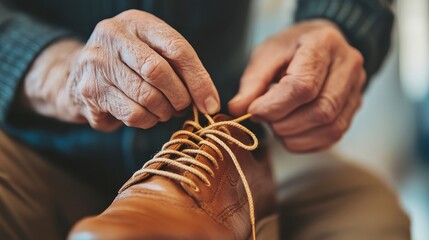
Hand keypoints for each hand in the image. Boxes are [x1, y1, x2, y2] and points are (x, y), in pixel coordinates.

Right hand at [23, 10, 219, 130]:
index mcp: (138, 22)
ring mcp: (98, 62)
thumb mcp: (155, 53)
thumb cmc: (132, 63)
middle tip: (182, 107)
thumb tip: (209, 103)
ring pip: (146, 97)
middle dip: (179, 97)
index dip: (198, 80)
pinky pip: (133, 114)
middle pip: (159, 72)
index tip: (210, 104)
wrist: (83, 72)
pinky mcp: (91, 90)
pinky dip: (147, 121)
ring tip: (164, 111)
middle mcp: (114, 36)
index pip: (176, 48)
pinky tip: (146, 115)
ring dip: (164, 112)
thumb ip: (182, 69)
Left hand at [228, 20, 365, 151]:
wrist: (319, 44)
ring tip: (277, 126)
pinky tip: (290, 134)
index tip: (254, 111)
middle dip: (285, 124)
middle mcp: (348, 66)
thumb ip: (252, 82)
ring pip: (331, 127)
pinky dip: (307, 142)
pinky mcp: (354, 108)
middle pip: (321, 110)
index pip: (303, 86)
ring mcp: (356, 88)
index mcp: (323, 44)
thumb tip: (238, 110)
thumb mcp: (266, 55)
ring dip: (296, 136)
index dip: (275, 106)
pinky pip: (334, 136)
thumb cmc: (291, 48)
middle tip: (265, 119)